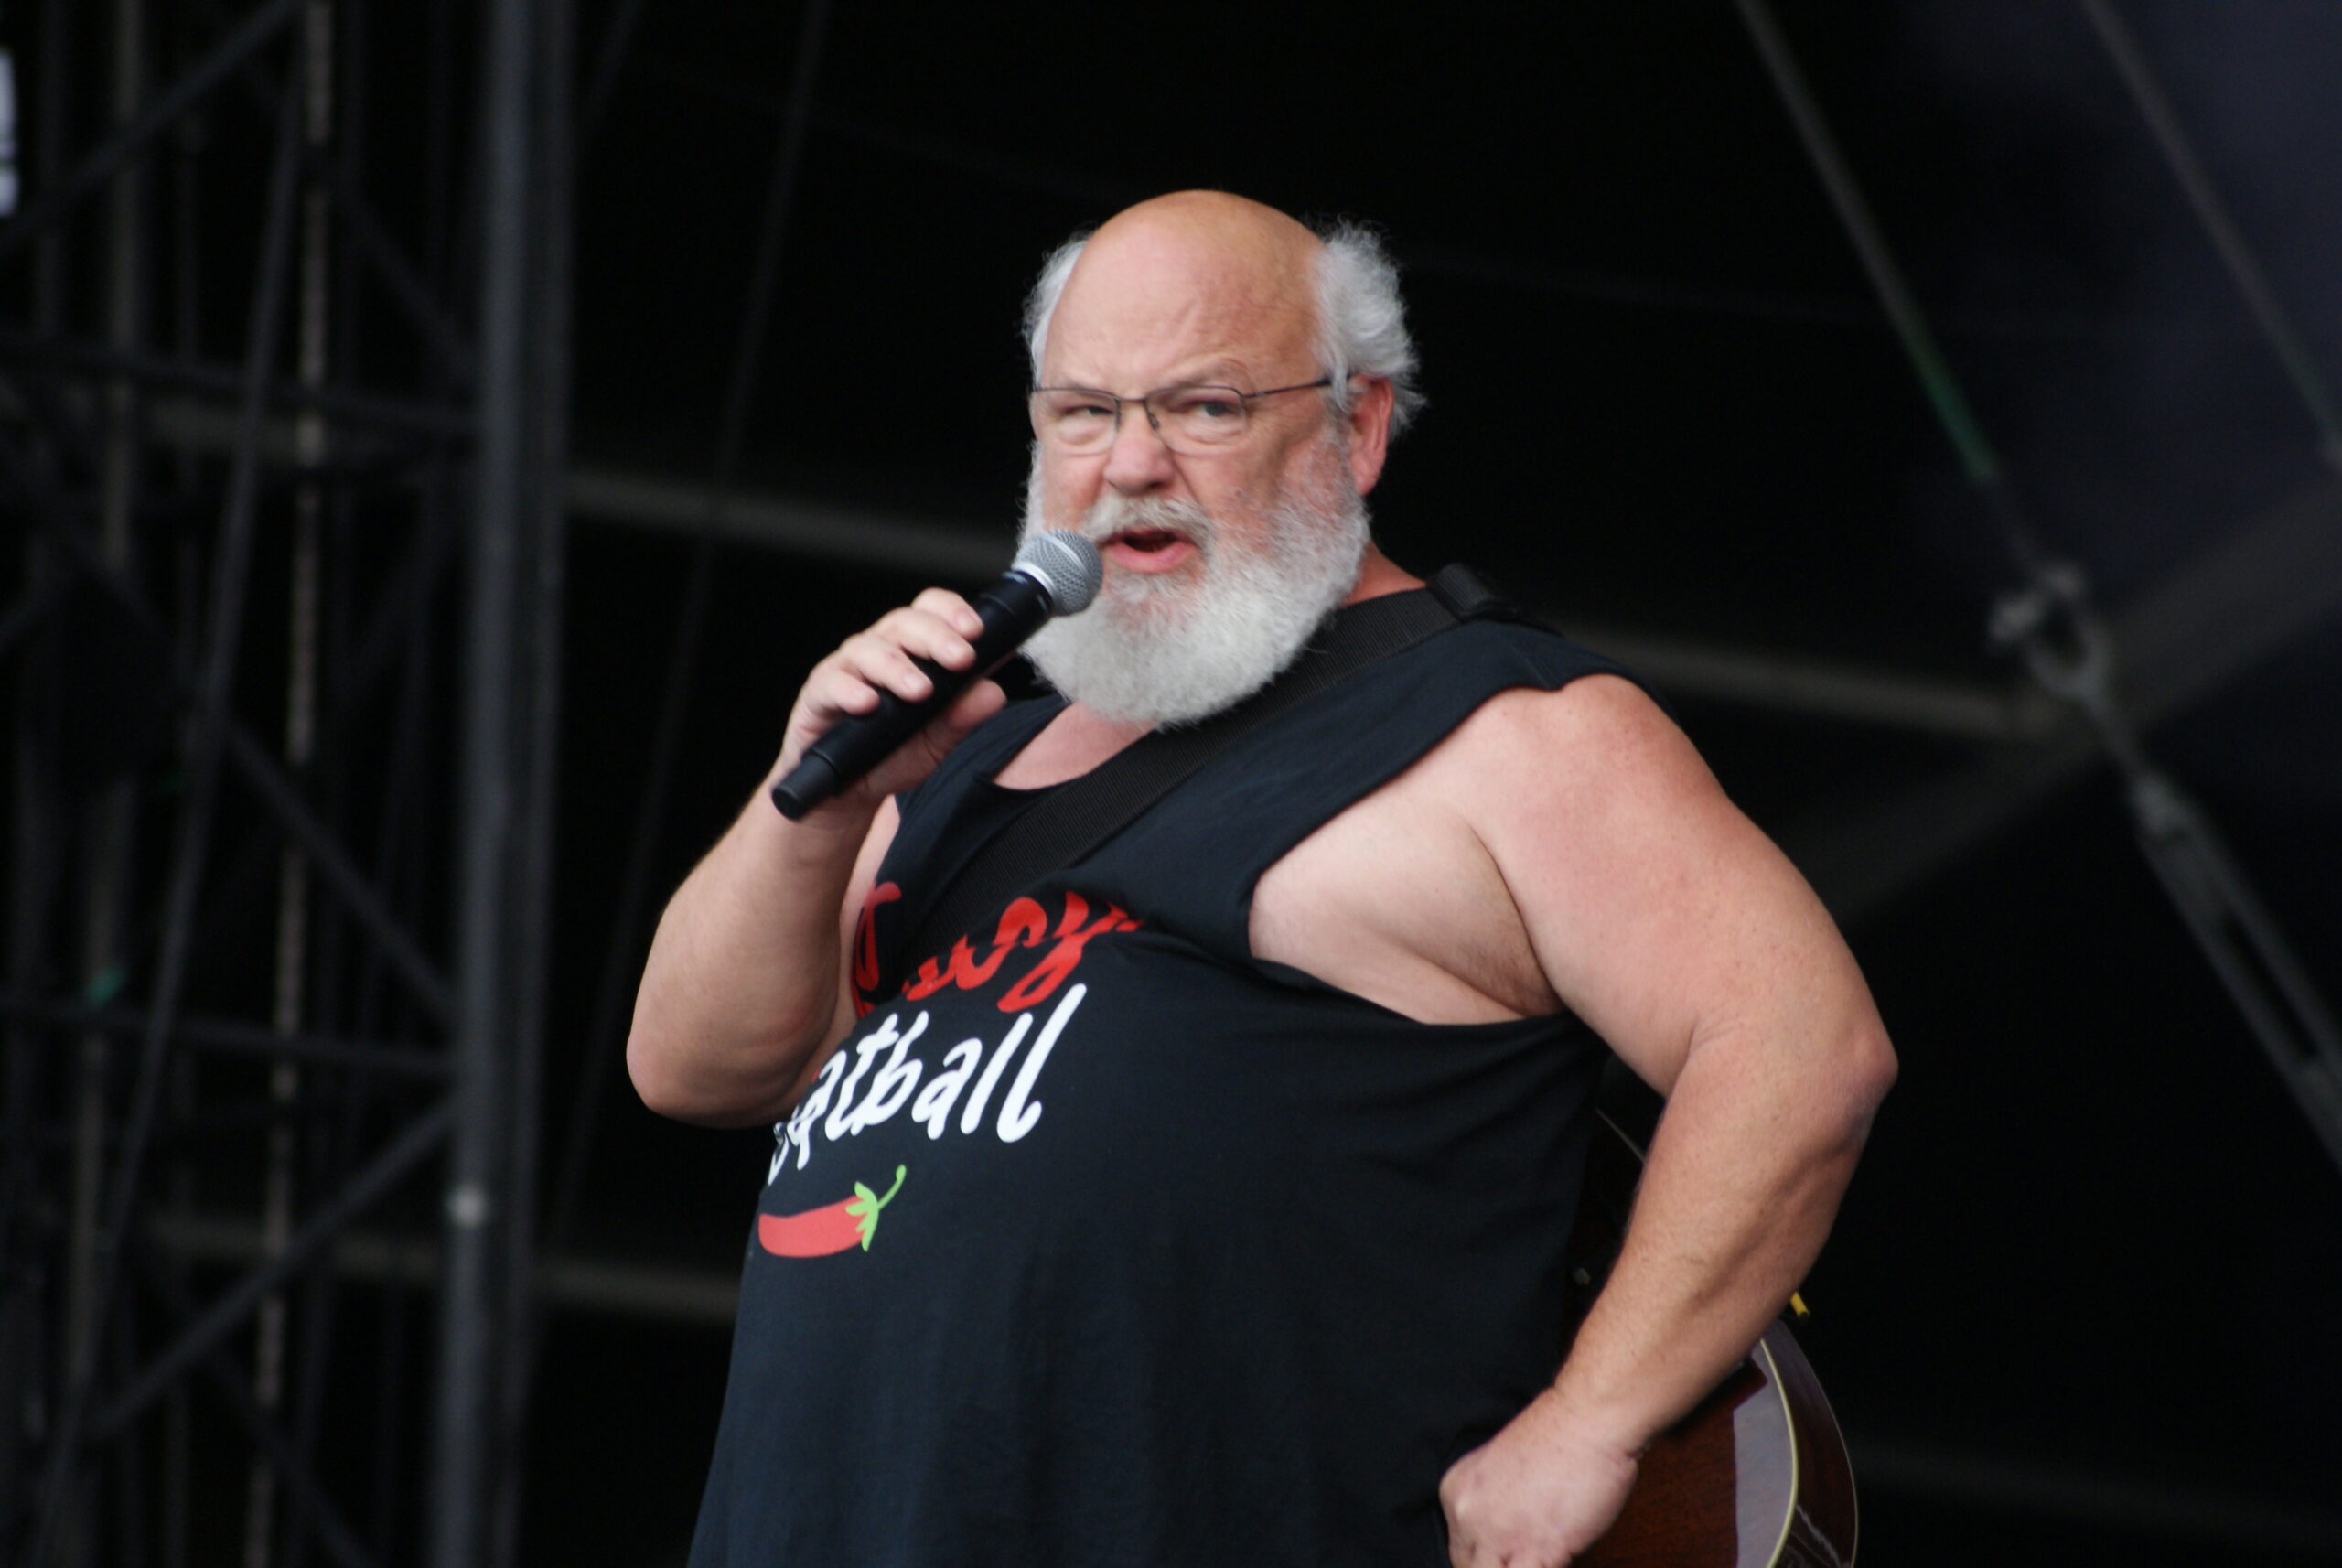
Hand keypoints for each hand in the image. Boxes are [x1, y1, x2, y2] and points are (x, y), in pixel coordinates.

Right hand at [774, 588, 1007, 817]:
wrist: (847, 791)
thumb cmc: (892, 753)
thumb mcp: (936, 740)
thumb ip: (963, 716)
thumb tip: (992, 692)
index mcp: (912, 651)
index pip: (931, 613)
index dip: (953, 612)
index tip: (976, 631)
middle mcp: (880, 651)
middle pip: (904, 624)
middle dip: (936, 638)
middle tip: (961, 659)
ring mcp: (848, 669)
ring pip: (869, 650)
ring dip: (898, 668)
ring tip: (921, 691)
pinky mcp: (819, 694)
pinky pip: (832, 683)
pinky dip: (851, 691)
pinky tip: (867, 703)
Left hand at [1438, 1388, 1640, 1567]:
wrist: (1586, 1419)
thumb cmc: (1559, 1437)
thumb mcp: (1500, 1470)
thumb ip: (1493, 1508)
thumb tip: (1506, 1545)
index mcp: (1456, 1493)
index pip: (1458, 1551)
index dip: (1486, 1559)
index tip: (1507, 1556)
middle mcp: (1468, 1515)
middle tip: (1524, 1556)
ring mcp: (1499, 1535)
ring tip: (1538, 1556)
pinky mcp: (1536, 1549)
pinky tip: (1556, 1560)